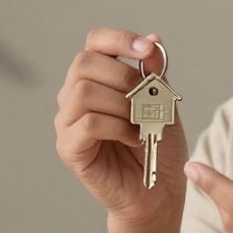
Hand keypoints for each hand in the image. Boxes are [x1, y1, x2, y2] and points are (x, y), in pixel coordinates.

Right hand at [55, 27, 188, 232]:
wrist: (159, 193)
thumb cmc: (158, 147)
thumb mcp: (164, 102)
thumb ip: (155, 73)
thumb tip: (153, 40)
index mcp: (96, 79)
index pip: (94, 42)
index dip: (119, 39)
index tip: (147, 48)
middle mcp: (74, 97)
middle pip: (83, 63)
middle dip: (123, 75)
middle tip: (147, 100)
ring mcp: (67, 123)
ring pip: (83, 92)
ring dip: (121, 104)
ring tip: (141, 123)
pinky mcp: (69, 149)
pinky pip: (88, 124)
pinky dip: (118, 127)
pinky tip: (134, 139)